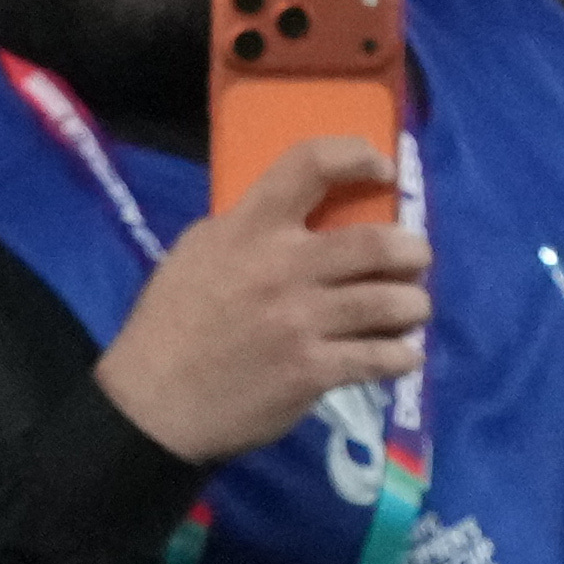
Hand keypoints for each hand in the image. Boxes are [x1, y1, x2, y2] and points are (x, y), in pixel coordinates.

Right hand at [89, 137, 428, 466]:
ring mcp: (300, 322)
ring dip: (413, 305)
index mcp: (248, 229)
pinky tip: (398, 356)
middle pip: (378, 242)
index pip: (312, 164)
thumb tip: (301, 215)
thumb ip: (247, 229)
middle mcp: (282, 268)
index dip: (359, 156)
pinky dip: (401, 356)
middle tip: (413, 260)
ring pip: (393, 302)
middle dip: (412, 250)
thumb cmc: (168, 326)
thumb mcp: (195, 254)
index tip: (383, 172)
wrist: (150, 407)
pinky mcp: (312, 372)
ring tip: (409, 311)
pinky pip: (382, 358)